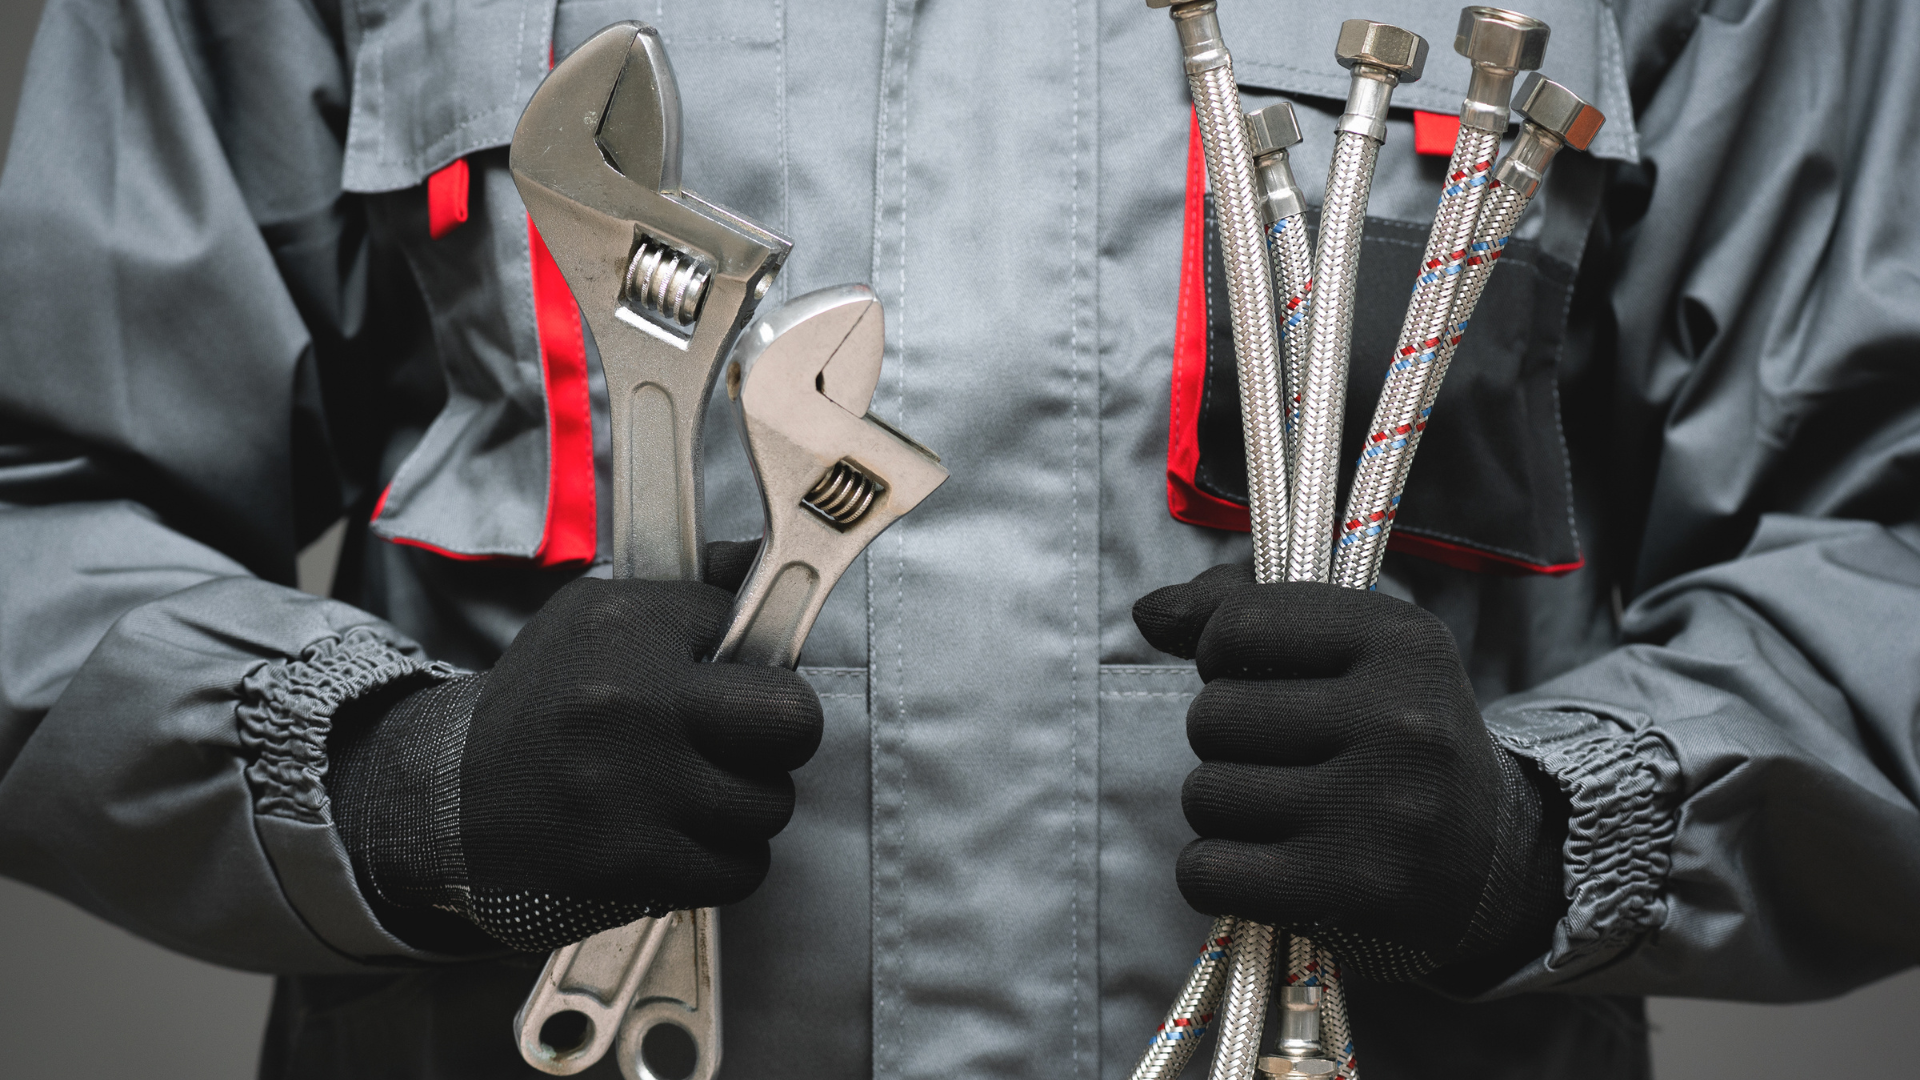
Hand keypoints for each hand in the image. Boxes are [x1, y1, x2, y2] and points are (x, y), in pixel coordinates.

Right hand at [327, 543, 820, 950]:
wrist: (452, 790)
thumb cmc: (546, 698)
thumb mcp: (601, 613)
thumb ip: (695, 589)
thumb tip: (763, 566)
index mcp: (629, 632)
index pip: (756, 632)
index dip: (757, 661)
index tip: (736, 681)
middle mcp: (633, 706)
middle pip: (793, 722)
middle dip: (780, 734)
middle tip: (743, 741)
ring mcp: (633, 791)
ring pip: (770, 804)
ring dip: (746, 803)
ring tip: (698, 790)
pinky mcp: (631, 864)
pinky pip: (741, 870)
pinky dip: (728, 861)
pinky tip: (688, 837)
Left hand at [1133, 564, 1566, 983]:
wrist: (1494, 862)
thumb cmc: (1397, 739)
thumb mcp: (1356, 649)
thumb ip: (1245, 610)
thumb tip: (1149, 611)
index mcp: (1402, 641)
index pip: (1238, 624)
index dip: (1220, 652)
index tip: (1254, 676)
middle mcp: (1399, 718)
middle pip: (1212, 715)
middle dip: (1224, 739)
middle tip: (1282, 757)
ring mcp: (1376, 808)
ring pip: (1206, 793)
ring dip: (1221, 808)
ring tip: (1281, 809)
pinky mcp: (1350, 889)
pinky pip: (1207, 870)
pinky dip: (1212, 872)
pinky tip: (1260, 863)